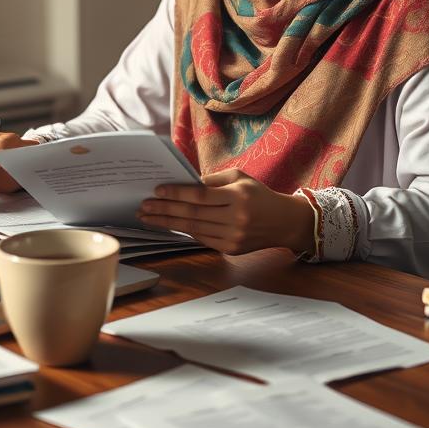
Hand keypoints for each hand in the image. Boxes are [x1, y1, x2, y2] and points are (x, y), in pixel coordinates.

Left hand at [137, 168, 315, 255]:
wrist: (284, 222)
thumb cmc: (258, 194)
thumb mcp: (239, 177)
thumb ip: (212, 181)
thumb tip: (183, 184)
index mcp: (238, 196)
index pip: (200, 195)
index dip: (177, 193)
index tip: (157, 190)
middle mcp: (236, 218)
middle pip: (193, 214)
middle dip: (165, 210)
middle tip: (144, 206)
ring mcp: (233, 237)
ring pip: (194, 229)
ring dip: (168, 223)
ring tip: (149, 217)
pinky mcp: (231, 249)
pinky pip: (202, 239)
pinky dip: (184, 231)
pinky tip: (170, 225)